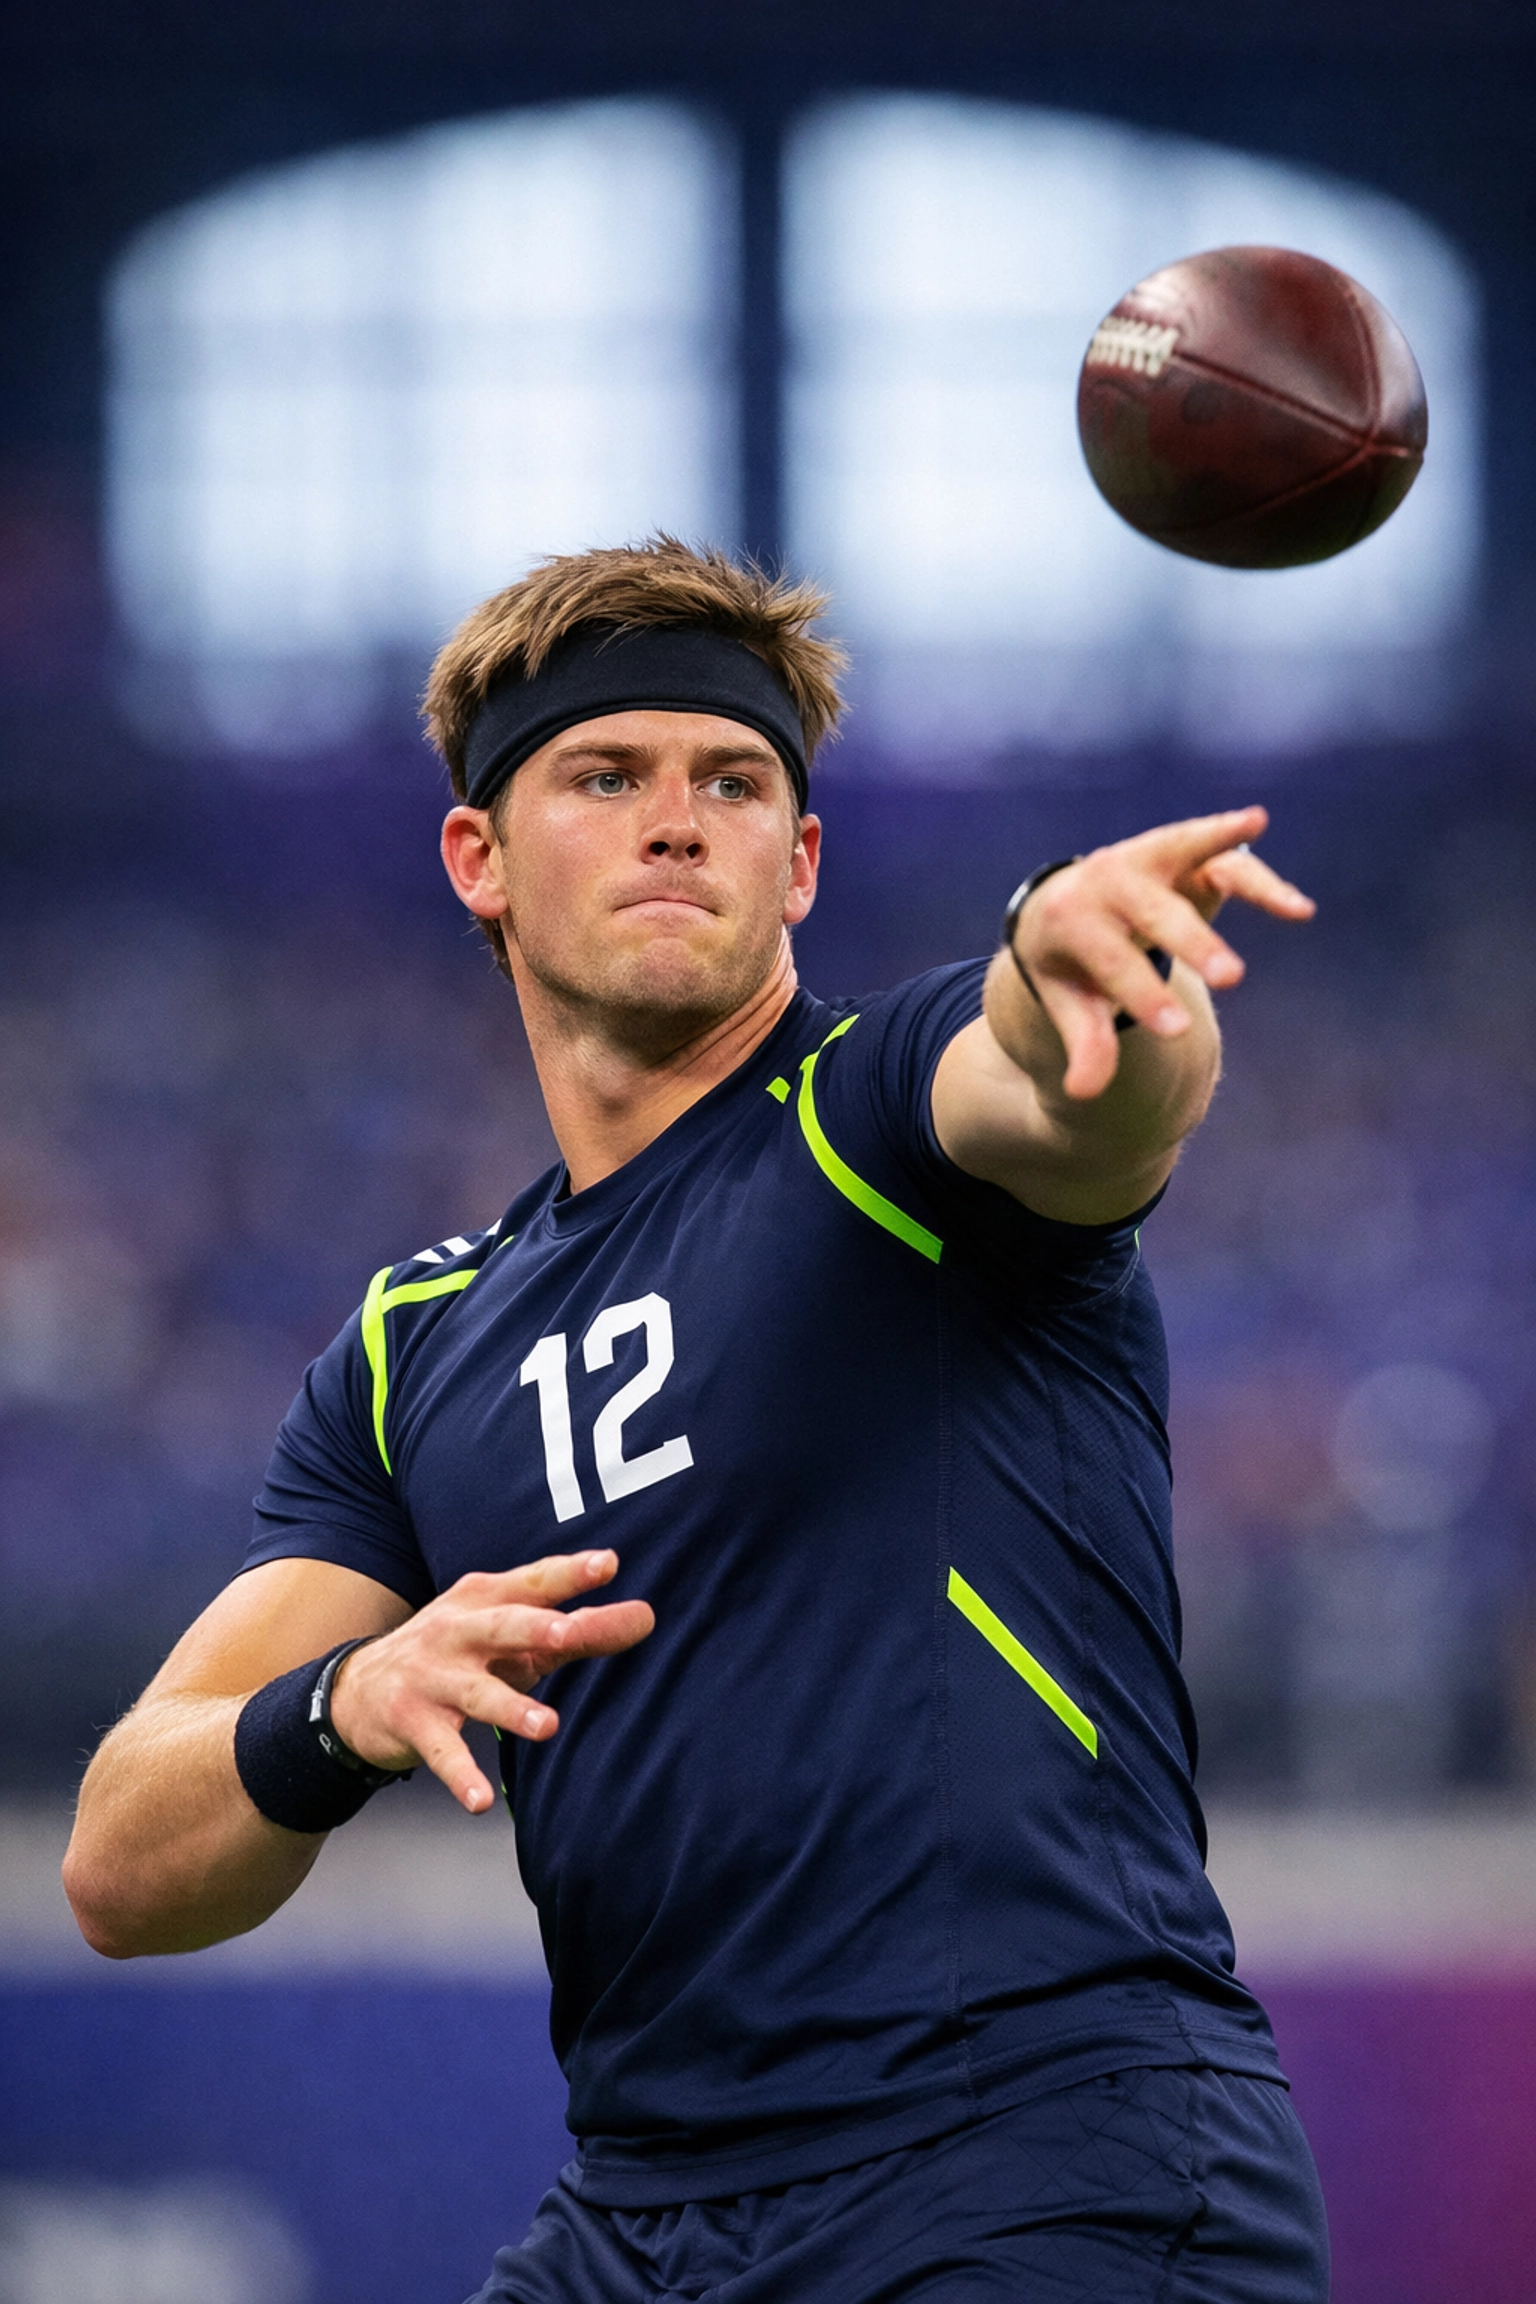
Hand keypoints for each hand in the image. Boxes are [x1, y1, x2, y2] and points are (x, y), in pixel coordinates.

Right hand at [328, 1549, 653, 1813]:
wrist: (356, 1689)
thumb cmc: (456, 1654)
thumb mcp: (507, 1636)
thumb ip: (573, 1630)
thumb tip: (646, 1619)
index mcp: (485, 1600)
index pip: (534, 1583)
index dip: (571, 1573)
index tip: (610, 1564)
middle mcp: (458, 1632)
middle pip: (502, 1628)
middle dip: (534, 1628)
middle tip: (567, 1633)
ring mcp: (433, 1678)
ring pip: (476, 1694)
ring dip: (510, 1710)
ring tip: (547, 1727)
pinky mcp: (413, 1724)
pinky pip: (442, 1753)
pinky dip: (461, 1778)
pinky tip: (481, 1802)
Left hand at [1009, 806, 1313, 1098]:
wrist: (1058, 903)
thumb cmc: (1071, 965)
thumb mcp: (1071, 1002)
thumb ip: (1086, 1043)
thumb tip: (1082, 1094)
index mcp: (1071, 921)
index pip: (1111, 961)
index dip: (1143, 996)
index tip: (1178, 1031)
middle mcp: (1107, 880)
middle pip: (1154, 911)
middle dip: (1195, 943)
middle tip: (1231, 980)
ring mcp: (1144, 857)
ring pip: (1193, 861)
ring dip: (1248, 885)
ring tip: (1296, 910)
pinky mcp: (1177, 848)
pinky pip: (1215, 845)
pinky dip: (1239, 839)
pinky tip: (1276, 854)